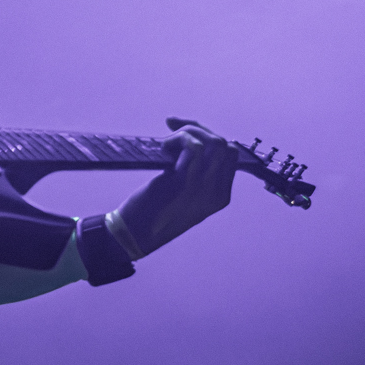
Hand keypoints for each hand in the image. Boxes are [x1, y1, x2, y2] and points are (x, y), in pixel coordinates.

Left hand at [113, 118, 237, 257]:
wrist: (134, 237)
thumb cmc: (154, 214)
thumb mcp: (185, 198)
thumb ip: (196, 176)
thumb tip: (193, 143)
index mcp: (220, 197)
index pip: (230, 156)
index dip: (210, 137)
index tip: (188, 132)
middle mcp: (216, 193)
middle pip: (224, 146)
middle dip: (200, 129)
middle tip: (175, 127)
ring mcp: (202, 188)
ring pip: (213, 143)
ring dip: (189, 131)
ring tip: (169, 141)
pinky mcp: (182, 183)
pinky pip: (193, 146)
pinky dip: (179, 138)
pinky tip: (164, 146)